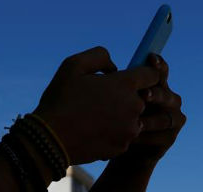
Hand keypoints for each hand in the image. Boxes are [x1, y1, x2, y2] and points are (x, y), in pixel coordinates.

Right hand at [33, 46, 159, 164]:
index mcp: (125, 84)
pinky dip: (113, 131)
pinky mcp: (122, 147)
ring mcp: (130, 130)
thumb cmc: (61, 98)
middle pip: (142, 97)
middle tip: (101, 96)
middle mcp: (134, 107)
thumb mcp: (73, 64)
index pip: (152, 74)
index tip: (131, 75)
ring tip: (95, 115)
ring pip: (133, 117)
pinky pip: (123, 135)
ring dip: (121, 114)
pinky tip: (93, 129)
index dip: (143, 72)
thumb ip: (99, 56)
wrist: (50, 139)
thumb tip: (113, 67)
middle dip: (126, 94)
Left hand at [114, 53, 185, 166]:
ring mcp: (173, 120)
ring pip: (164, 118)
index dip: (158, 64)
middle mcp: (169, 100)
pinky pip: (160, 138)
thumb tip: (110, 70)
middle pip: (165, 94)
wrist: (119, 145)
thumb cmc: (116, 114)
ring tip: (135, 122)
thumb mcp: (117, 96)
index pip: (161, 71)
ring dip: (149, 120)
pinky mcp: (169, 139)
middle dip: (155, 94)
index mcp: (158, 85)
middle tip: (144, 94)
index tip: (151, 58)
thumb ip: (119, 83)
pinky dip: (145, 138)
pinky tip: (132, 139)